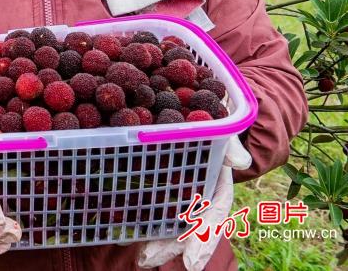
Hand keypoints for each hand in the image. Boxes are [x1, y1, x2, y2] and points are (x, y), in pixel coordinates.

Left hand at [136, 135, 251, 269]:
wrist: (198, 111)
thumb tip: (239, 162)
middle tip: (148, 260)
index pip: (211, 218)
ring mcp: (180, 193)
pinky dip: (142, 218)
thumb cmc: (214, 125)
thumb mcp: (225, 133)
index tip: (192, 264)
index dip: (202, 241)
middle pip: (186, 227)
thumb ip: (232, 147)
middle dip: (170, 247)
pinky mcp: (160, 185)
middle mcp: (199, 196)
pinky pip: (152, 204)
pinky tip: (127, 232)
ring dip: (155, 240)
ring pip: (169, 221)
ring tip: (140, 257)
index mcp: (217, 188)